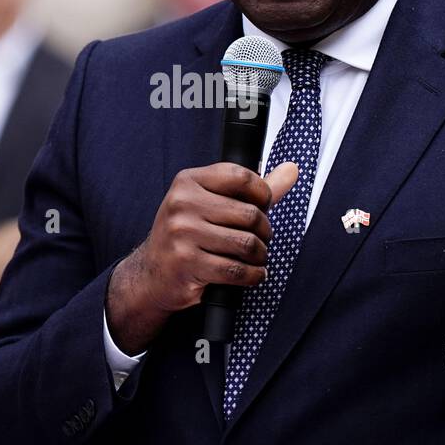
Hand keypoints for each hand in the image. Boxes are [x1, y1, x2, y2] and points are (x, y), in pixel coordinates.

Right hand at [106, 161, 298, 353]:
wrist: (153, 273)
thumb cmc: (187, 235)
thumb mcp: (213, 203)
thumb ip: (253, 189)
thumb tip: (291, 169)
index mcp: (188, 181)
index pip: (240, 176)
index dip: (262, 193)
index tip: (263, 206)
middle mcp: (182, 203)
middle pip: (250, 214)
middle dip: (264, 232)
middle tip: (261, 239)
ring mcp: (183, 233)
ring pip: (246, 244)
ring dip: (260, 256)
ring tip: (256, 257)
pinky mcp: (188, 263)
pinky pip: (236, 270)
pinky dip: (253, 275)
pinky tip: (252, 274)